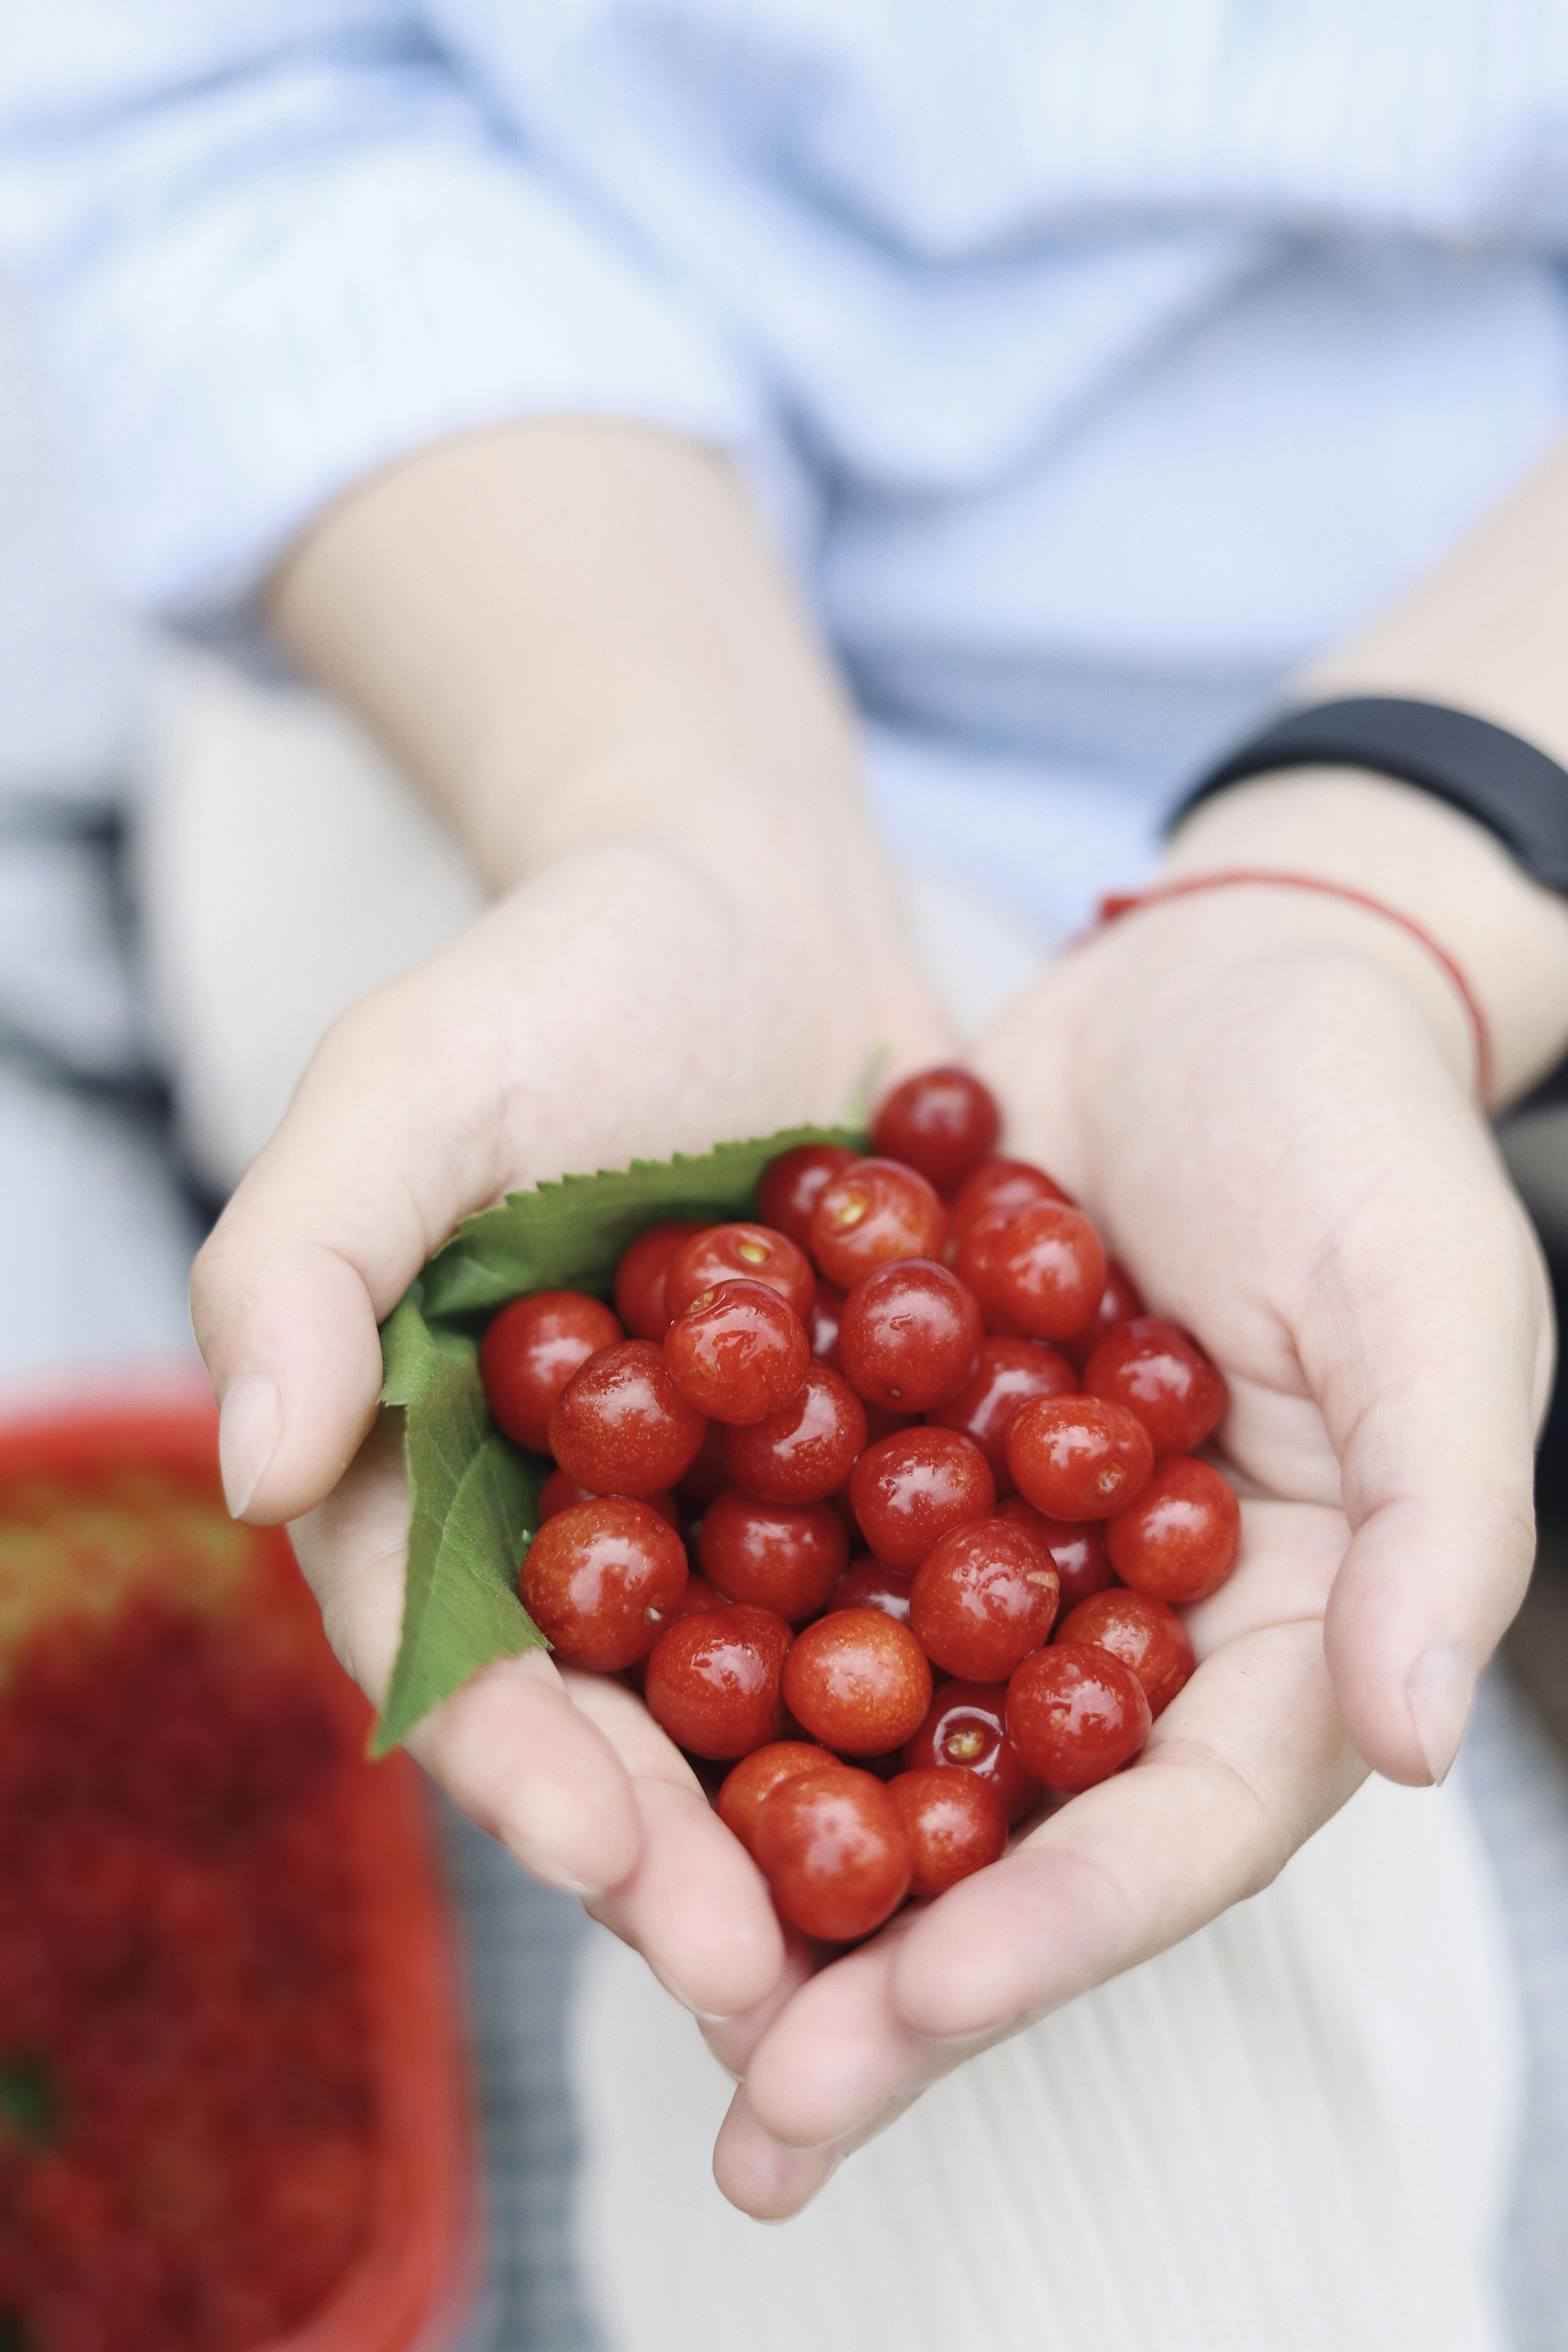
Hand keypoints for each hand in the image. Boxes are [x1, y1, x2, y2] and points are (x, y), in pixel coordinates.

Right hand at [191, 837, 949, 2021]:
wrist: (748, 899)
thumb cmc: (553, 977)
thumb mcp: (405, 1083)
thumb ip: (304, 1259)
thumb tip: (245, 1462)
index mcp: (447, 1468)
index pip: (459, 1653)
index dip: (521, 1764)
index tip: (602, 1854)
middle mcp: (592, 1514)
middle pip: (625, 1717)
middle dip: (685, 1853)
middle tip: (769, 1979)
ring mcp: (738, 1496)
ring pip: (774, 1691)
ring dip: (831, 1818)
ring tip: (912, 1939)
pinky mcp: (872, 1450)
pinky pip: (911, 1579)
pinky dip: (963, 1669)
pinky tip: (1043, 1756)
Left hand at [709, 883, 1551, 2215]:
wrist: (1221, 982)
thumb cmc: (1362, 1138)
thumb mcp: (1432, 1309)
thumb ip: (1436, 1524)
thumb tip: (1404, 1740)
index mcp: (1273, 1638)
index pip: (1167, 1834)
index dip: (1046, 1942)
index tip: (903, 2029)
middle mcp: (1124, 1627)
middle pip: (1007, 1835)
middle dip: (884, 1973)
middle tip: (758, 2107)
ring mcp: (999, 1549)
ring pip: (884, 1736)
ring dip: (775, 1859)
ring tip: (654, 1971)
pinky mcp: (895, 1455)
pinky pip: (801, 1571)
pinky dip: (715, 1653)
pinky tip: (599, 1728)